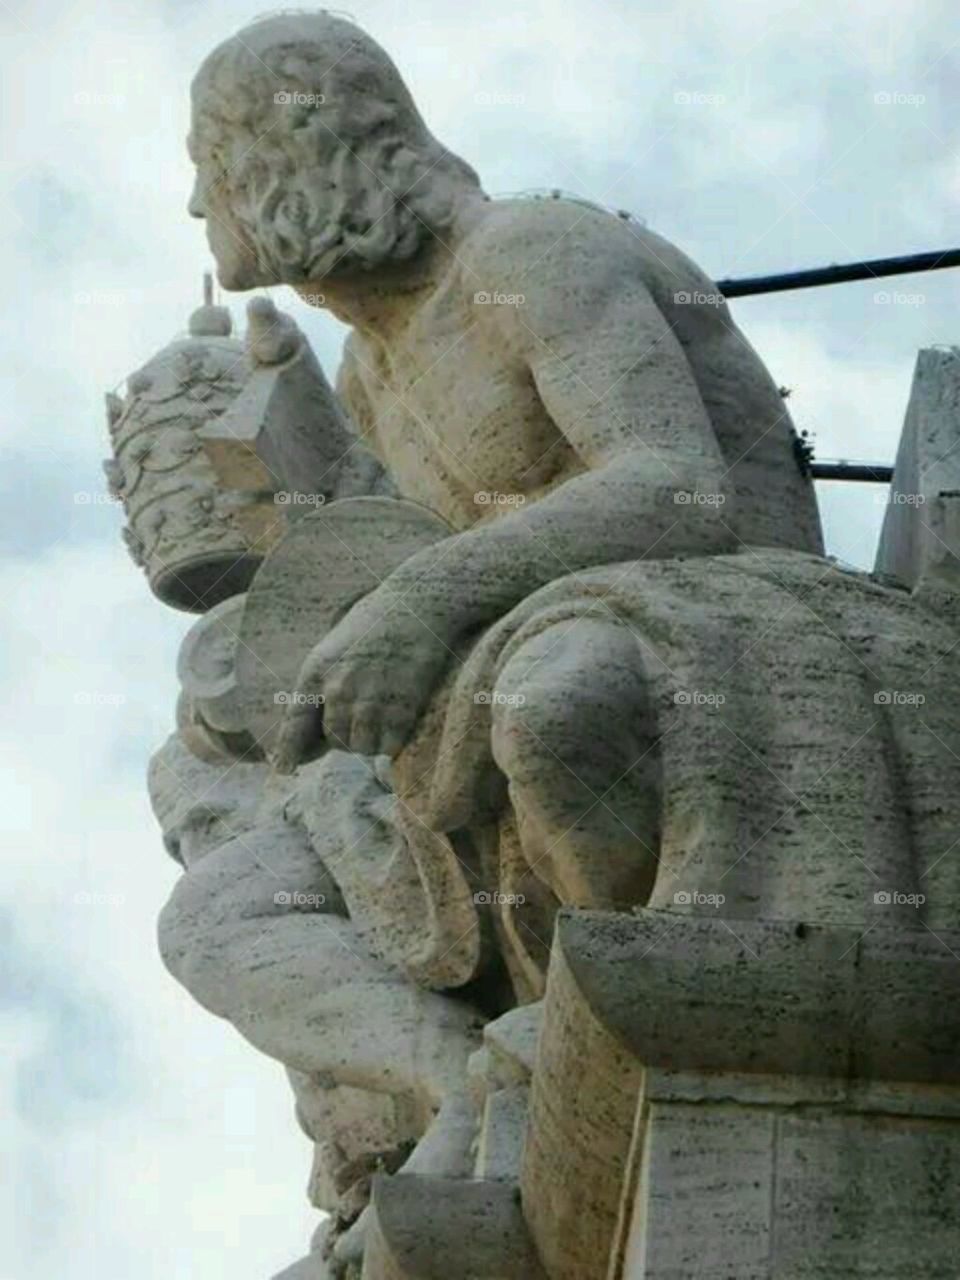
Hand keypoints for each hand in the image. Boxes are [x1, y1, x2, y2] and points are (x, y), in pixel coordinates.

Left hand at [274, 586, 456, 768]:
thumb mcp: (334, 650)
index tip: (283, 769)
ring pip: (362, 747)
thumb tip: (311, 743)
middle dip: (347, 736)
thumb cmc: (374, 626)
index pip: (296, 720)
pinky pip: (389, 745)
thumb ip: (320, 690)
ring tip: (383, 711)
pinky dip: (392, 739)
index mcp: (317, 670)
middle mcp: (339, 687)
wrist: (416, 604)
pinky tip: (399, 715)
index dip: (288, 749)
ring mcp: (371, 698)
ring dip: (371, 740)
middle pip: (335, 741)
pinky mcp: (401, 706)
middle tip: (366, 710)